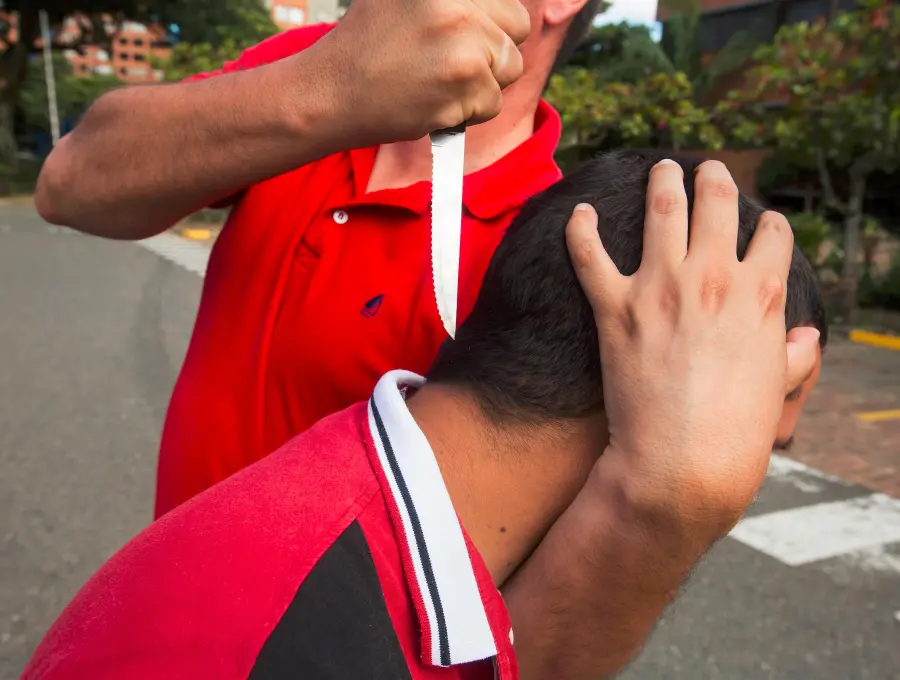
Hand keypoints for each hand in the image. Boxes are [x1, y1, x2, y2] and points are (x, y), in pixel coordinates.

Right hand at [313, 0, 530, 144]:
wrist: (329, 94)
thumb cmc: (366, 47)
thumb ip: (451, 2)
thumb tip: (492, 7)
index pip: (505, 0)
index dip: (489, 21)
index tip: (462, 39)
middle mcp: (455, 3)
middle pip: (517, 27)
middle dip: (492, 50)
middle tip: (449, 61)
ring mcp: (462, 40)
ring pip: (510, 67)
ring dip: (482, 83)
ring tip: (437, 80)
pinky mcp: (464, 81)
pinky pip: (493, 102)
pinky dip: (468, 112)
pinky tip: (433, 101)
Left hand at [565, 160, 819, 543]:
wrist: (682, 464)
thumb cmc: (737, 435)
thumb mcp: (779, 390)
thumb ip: (793, 356)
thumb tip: (808, 339)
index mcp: (762, 296)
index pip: (772, 235)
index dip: (767, 225)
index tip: (758, 224)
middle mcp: (714, 279)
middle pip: (719, 204)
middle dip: (716, 179)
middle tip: (707, 169)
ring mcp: (662, 289)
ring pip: (662, 211)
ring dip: (664, 182)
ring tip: (662, 168)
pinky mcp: (616, 309)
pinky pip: (590, 256)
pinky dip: (581, 230)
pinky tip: (579, 211)